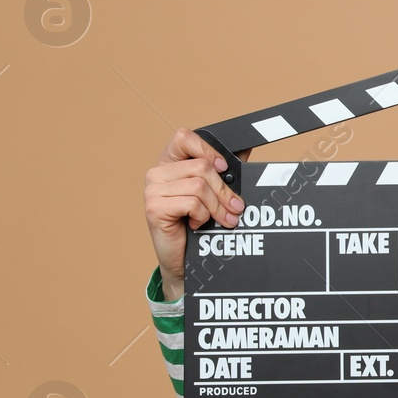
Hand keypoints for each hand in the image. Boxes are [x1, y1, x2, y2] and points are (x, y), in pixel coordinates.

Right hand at [144, 128, 246, 300]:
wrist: (184, 260)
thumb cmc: (198, 225)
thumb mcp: (213, 194)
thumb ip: (224, 172)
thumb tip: (245, 149)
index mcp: (169, 163)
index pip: (183, 137)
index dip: (207, 149)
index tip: (224, 168)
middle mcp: (157, 173)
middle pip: (201, 167)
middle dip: (224, 190)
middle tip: (236, 208)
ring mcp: (152, 190)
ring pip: (198, 186)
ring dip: (217, 207)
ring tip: (221, 220)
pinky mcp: (153, 208)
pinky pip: (191, 202)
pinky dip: (202, 216)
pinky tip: (197, 224)